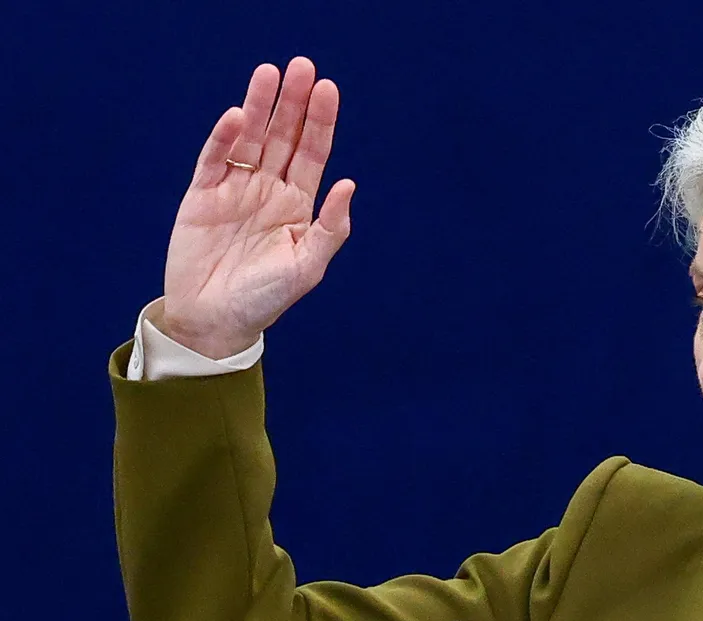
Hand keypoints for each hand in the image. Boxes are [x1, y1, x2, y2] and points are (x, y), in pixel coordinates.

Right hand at [157, 57, 354, 358]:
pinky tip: (238, 116)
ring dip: (260, 106)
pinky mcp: (202, 196)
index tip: (328, 89)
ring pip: (250, 139)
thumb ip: (330, 229)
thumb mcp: (306, 267)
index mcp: (298, 204)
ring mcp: (235, 189)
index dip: (319, 121)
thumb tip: (349, 185)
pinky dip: (224, 138)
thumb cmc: (265, 299)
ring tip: (269, 72)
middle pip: (283, 136)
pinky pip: (215, 160)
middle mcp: (268, 190)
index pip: (312, 153)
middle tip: (302, 66)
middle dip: (293, 103)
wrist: (216, 321)